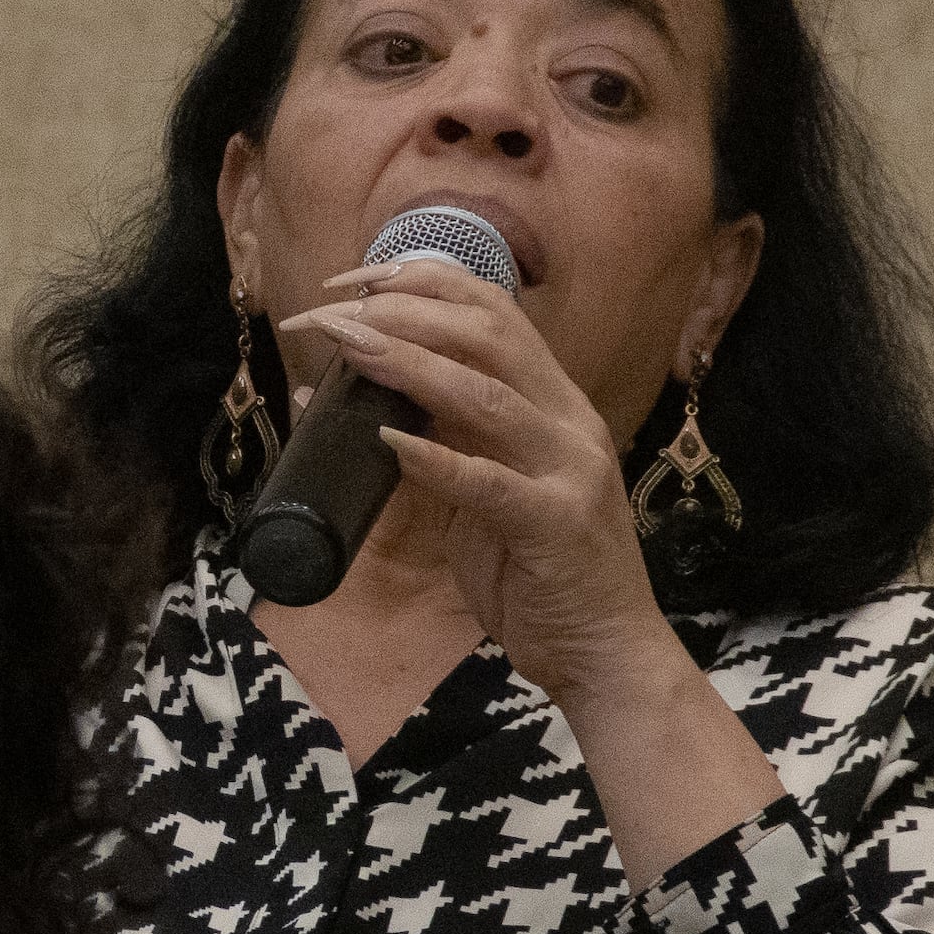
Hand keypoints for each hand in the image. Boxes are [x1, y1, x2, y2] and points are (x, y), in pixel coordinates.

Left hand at [279, 262, 677, 703]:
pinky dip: (435, 458)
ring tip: (346, 347)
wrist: (604, 652)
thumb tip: (353, 407)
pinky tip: (386, 441)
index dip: (420, 283)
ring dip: (408, 364)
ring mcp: (568, 470)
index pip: (492, 312)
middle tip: (330, 312)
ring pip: (487, 394)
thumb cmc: (538, 571)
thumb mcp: (488, 491)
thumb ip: (444, 443)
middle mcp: (567, 422)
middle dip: (402, 312)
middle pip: (488, 334)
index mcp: (553, 403)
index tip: (348, 281)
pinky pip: (489, 482)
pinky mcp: (554, 525)